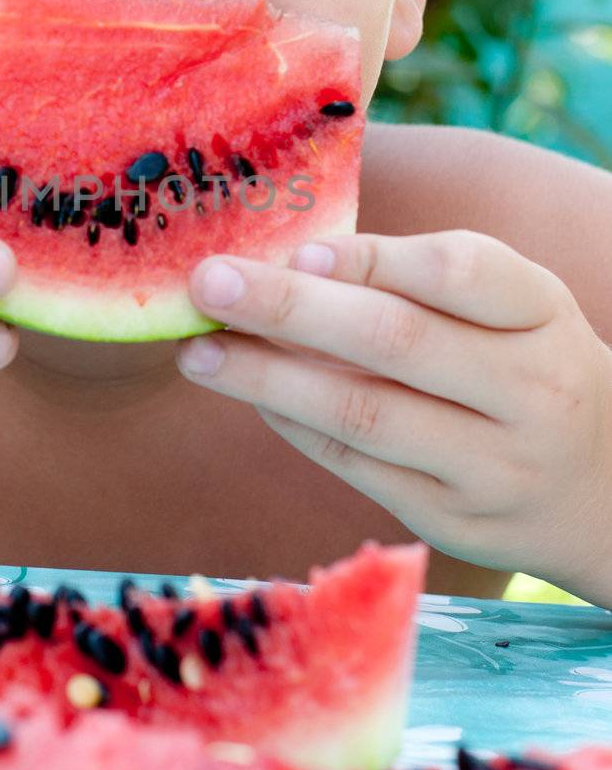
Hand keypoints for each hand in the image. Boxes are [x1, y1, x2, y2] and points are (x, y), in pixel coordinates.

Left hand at [176, 230, 611, 599]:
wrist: (603, 492)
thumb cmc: (528, 367)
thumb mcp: (511, 308)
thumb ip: (422, 278)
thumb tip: (300, 263)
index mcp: (542, 316)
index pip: (462, 272)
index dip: (374, 259)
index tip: (298, 248)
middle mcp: (528, 391)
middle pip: (397, 342)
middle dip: (290, 310)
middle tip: (209, 284)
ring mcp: (492, 465)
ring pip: (365, 415)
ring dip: (268, 379)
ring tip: (198, 351)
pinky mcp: (452, 520)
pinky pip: (356, 466)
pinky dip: (295, 425)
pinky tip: (249, 394)